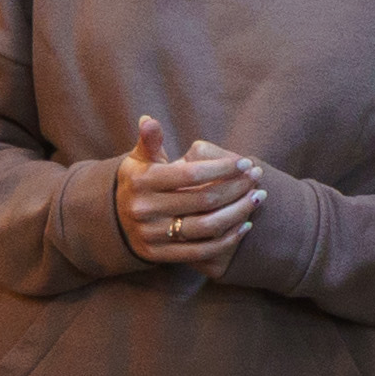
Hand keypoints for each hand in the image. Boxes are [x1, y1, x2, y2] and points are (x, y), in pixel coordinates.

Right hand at [116, 116, 267, 272]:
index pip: (190, 173)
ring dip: (238, 213)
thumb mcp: (138, 160)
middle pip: (203, 199)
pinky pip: (200, 251)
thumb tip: (148, 120)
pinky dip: (227, 239)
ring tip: (258, 198)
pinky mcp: (157, 255)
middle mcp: (144, 208)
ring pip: (206, 226)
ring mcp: (151, 234)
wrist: (116, 221)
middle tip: (257, 177)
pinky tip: (245, 226)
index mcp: (141, 180)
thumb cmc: (139, 183)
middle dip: (236, 187)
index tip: (246, 163)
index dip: (222, 168)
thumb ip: (149, 141)